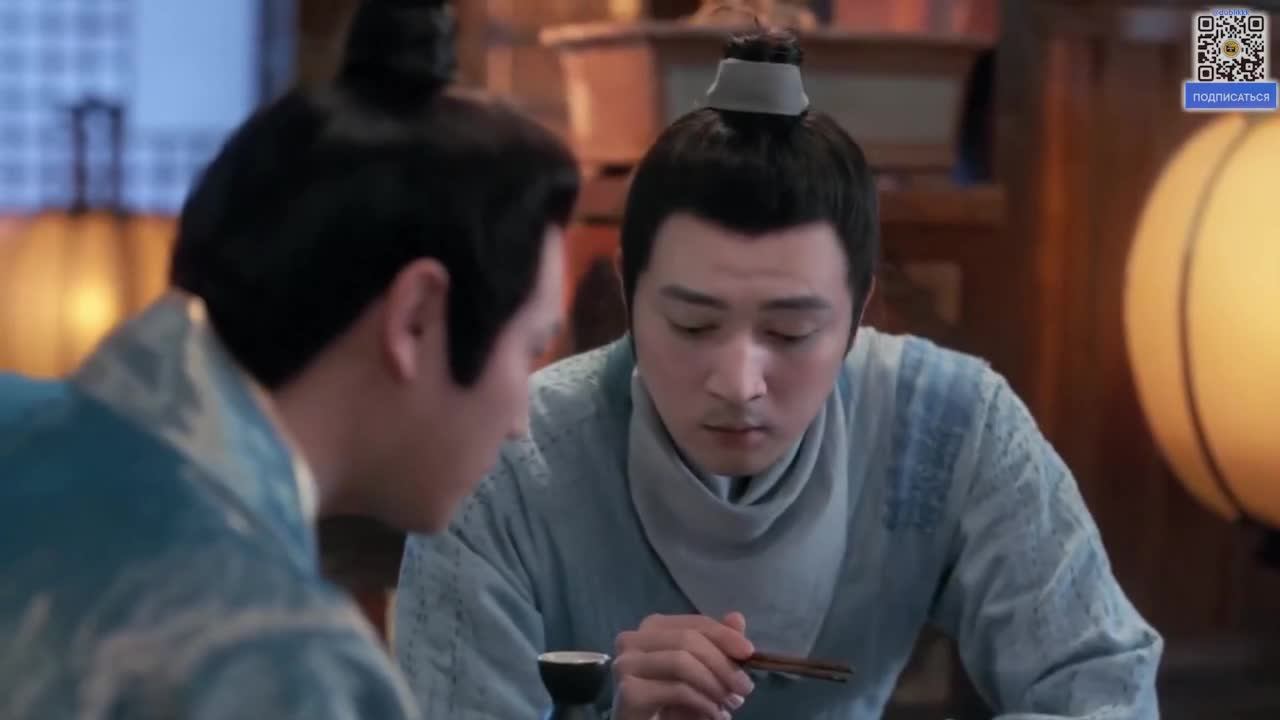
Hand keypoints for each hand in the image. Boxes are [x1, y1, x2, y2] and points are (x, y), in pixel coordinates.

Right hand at [611, 612, 755, 719]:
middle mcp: (632, 639)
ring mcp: (626, 664)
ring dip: (715, 684)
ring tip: (731, 704)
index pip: (695, 622)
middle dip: (723, 664)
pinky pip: (676, 690)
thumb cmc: (673, 701)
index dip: (725, 635)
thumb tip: (737, 618)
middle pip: (688, 640)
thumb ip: (718, 646)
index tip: (750, 653)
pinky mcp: (629, 692)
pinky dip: (703, 702)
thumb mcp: (702, 672)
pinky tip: (714, 714)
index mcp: (652, 627)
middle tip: (744, 688)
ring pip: (681, 662)